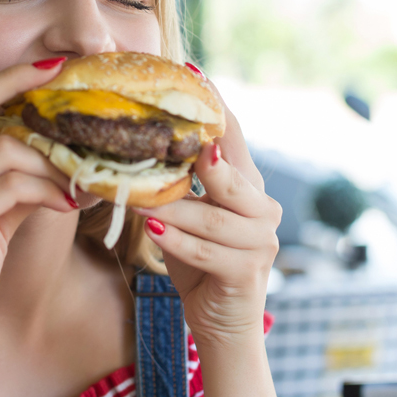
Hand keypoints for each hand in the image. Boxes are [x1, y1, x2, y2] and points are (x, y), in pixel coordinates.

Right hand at [0, 60, 76, 359]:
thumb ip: (11, 191)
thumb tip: (58, 171)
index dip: (5, 79)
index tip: (48, 66)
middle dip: (21, 85)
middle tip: (69, 84)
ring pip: (5, 150)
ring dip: (52, 162)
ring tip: (82, 180)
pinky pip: (12, 188)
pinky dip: (47, 191)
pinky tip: (68, 205)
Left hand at [133, 99, 280, 344]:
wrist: (221, 324)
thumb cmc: (198, 261)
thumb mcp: (186, 215)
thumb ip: (176, 183)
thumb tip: (135, 142)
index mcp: (247, 186)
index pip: (232, 137)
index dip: (215, 106)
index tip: (193, 72)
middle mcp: (261, 208)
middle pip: (229, 173)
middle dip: (197, 156)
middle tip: (165, 138)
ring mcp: (260, 241)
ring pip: (213, 217)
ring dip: (173, 208)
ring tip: (138, 199)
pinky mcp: (247, 272)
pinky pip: (209, 252)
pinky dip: (179, 242)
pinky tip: (154, 232)